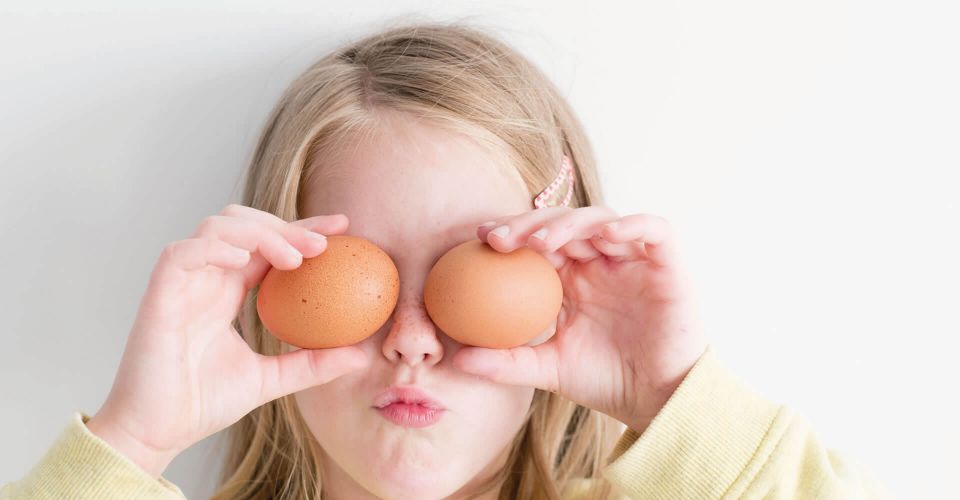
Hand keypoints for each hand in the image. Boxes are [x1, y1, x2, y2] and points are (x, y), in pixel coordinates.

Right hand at [86, 204, 368, 476]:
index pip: (267, 246)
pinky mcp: (159, 295)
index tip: (343, 229)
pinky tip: (244, 257)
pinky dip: (213, 247)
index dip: (302, 230)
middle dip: (285, 225)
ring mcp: (181, 284)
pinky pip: (182, 253)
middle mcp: (205, 279)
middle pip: (244, 224)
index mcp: (227, 292)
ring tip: (293, 258)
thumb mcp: (272, 379)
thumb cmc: (202, 405)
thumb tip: (361, 357)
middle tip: (324, 244)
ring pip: (215, 227)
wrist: (156, 433)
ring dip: (258, 232)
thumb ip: (312, 364)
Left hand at [452, 205, 707, 432]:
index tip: (479, 239)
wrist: (657, 400)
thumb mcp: (547, 370)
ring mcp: (633, 259)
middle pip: (563, 223)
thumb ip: (505, 361)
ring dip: (570, 223)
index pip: (538, 241)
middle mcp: (600, 261)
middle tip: (500, 238)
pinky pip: (654, 230)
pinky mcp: (668, 263)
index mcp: (571, 277)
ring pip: (601, 219)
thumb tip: (455, 360)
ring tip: (543, 241)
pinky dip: (632, 225)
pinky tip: (606, 235)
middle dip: (530, 223)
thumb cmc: (605, 381)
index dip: (511, 232)